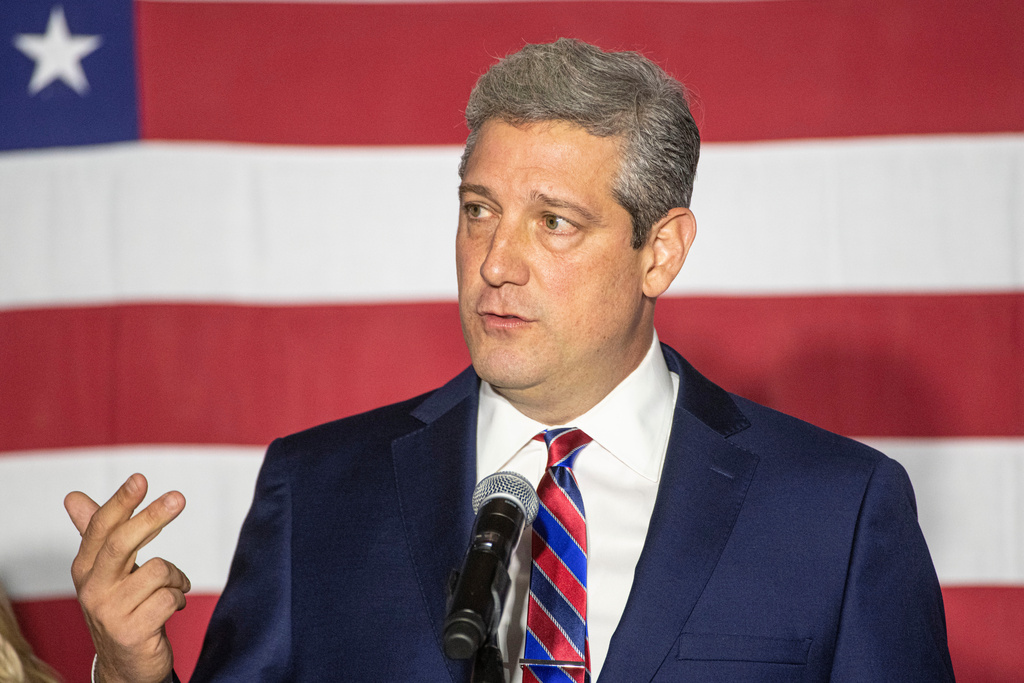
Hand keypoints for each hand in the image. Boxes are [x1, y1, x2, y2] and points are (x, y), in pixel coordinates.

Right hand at [65, 473, 190, 682]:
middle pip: (122, 543)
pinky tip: (172, 608)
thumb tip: (72, 497)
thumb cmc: (120, 606)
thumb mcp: (106, 571)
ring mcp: (110, 613)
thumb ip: (97, 533)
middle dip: (152, 516)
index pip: (101, 528)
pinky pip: (170, 598)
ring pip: (158, 571)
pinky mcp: (132, 632)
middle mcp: (93, 589)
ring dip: (175, 577)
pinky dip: (179, 598)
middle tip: (179, 497)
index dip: (120, 502)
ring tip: (172, 588)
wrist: (125, 664)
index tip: (140, 478)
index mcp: (86, 568)